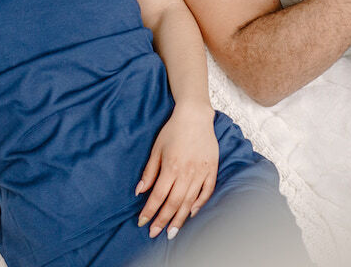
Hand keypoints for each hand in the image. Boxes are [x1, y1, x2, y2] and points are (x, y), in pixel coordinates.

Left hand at [136, 104, 217, 240]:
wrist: (195, 117)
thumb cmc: (173, 131)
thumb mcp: (156, 148)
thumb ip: (149, 171)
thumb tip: (139, 191)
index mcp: (171, 167)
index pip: (158, 196)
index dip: (149, 211)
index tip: (142, 222)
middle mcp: (187, 173)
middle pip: (173, 203)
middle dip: (163, 221)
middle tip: (155, 234)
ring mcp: (201, 173)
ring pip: (190, 202)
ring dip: (180, 219)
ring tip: (172, 232)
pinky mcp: (211, 170)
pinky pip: (206, 192)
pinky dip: (199, 205)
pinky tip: (190, 214)